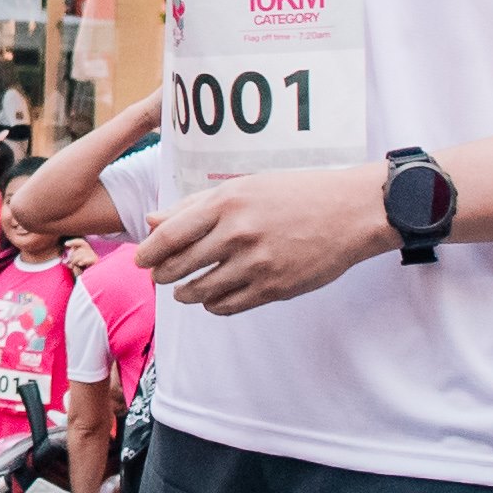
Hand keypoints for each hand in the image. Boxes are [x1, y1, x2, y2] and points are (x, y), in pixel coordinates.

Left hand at [131, 166, 387, 315]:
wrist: (351, 211)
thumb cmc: (296, 193)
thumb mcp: (245, 187)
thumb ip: (195, 205)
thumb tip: (152, 220)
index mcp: (227, 203)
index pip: (170, 235)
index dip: (149, 252)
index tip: (141, 260)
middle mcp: (237, 233)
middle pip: (180, 266)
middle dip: (163, 276)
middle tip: (159, 277)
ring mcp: (256, 263)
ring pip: (201, 291)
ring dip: (186, 294)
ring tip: (185, 291)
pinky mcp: (274, 288)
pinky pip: (228, 306)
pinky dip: (214, 306)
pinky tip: (214, 299)